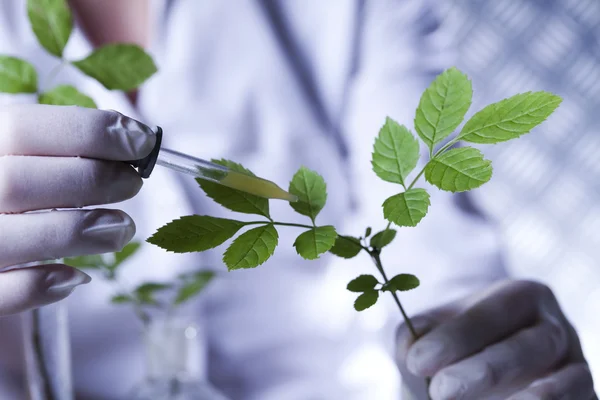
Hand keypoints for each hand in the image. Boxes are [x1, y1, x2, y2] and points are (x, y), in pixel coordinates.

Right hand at [0, 104, 155, 314]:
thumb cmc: (16, 194)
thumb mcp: (30, 160)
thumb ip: (67, 148)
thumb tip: (136, 142)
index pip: (23, 128)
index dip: (90, 131)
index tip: (142, 140)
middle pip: (16, 181)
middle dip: (91, 179)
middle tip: (133, 183)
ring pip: (9, 237)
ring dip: (79, 231)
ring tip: (123, 228)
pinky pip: (3, 292)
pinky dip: (43, 285)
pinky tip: (76, 277)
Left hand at [396, 279, 595, 398]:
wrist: (488, 359)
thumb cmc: (458, 341)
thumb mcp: (434, 327)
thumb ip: (417, 333)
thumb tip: (411, 350)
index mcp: (520, 296)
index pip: (491, 314)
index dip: (456, 338)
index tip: (418, 362)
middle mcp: (554, 328)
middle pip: (530, 347)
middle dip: (485, 371)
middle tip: (441, 392)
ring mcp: (576, 366)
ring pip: (567, 382)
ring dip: (531, 399)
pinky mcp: (584, 398)